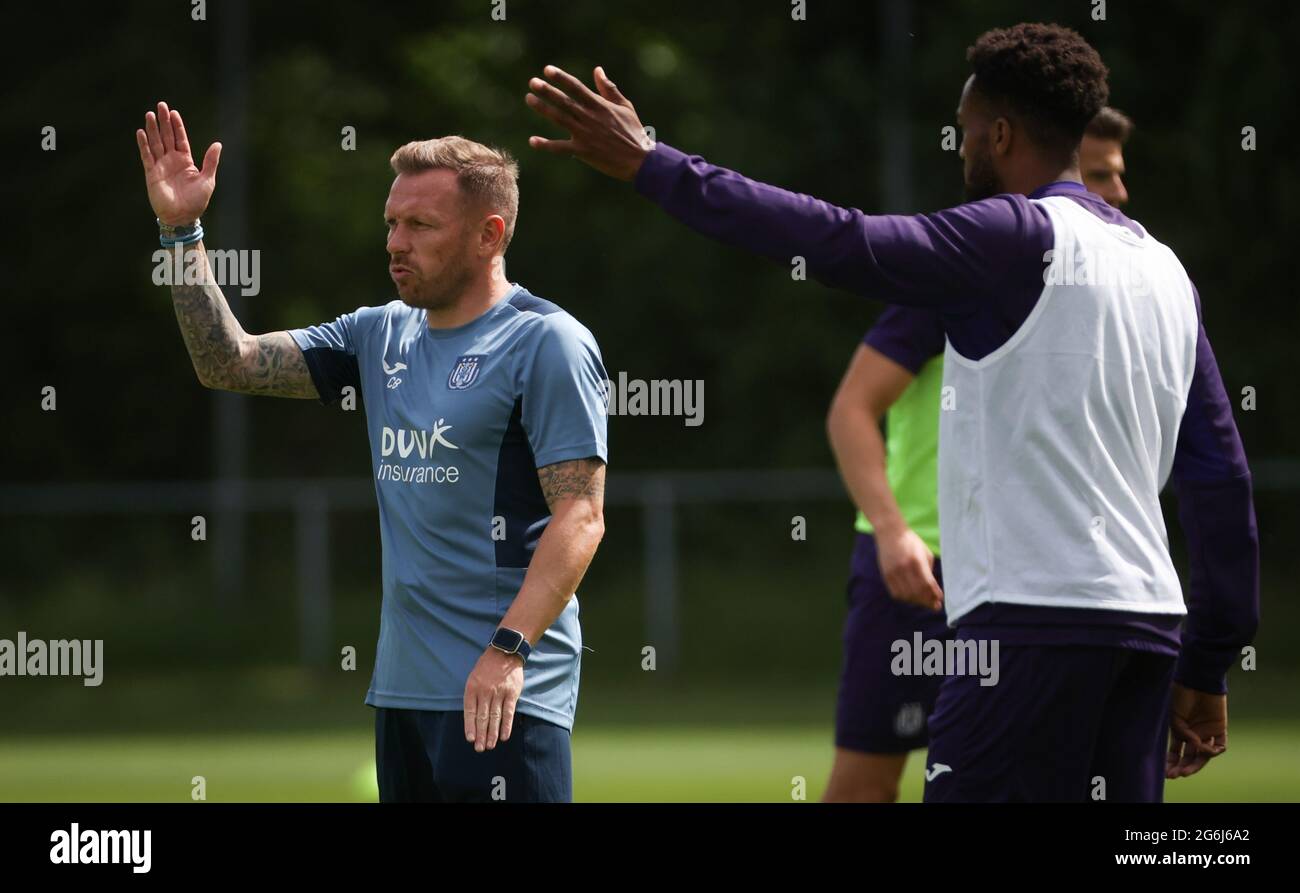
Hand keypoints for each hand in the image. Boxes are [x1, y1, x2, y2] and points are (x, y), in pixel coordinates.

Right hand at [135, 101, 221, 225]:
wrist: (183, 217)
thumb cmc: (197, 202)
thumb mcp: (208, 180)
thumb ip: (211, 161)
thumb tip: (218, 144)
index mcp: (186, 161)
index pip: (180, 139)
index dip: (177, 126)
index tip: (174, 112)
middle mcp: (172, 161)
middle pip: (166, 137)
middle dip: (164, 122)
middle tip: (161, 105)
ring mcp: (161, 166)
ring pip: (155, 143)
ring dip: (152, 129)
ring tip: (150, 114)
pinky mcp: (151, 173)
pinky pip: (147, 156)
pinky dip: (144, 144)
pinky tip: (141, 132)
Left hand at [463, 647, 524, 751]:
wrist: (505, 652)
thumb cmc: (487, 667)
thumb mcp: (474, 677)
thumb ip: (473, 696)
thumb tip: (472, 718)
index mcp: (472, 688)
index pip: (469, 711)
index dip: (470, 726)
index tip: (471, 739)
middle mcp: (485, 691)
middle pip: (482, 717)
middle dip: (481, 735)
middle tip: (480, 748)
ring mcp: (499, 692)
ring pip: (495, 717)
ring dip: (492, 733)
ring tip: (490, 745)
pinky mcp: (512, 693)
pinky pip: (508, 712)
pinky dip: (506, 725)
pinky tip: (504, 736)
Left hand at [526, 65, 652, 180]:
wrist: (639, 160)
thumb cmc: (634, 132)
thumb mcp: (625, 106)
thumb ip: (609, 89)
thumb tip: (597, 70)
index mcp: (599, 105)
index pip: (576, 87)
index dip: (561, 77)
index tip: (547, 70)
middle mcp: (589, 117)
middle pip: (564, 101)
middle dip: (547, 90)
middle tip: (532, 82)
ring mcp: (585, 134)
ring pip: (559, 118)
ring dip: (543, 108)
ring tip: (529, 99)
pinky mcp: (582, 151)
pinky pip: (560, 147)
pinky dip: (546, 145)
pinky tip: (532, 141)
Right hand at [875, 526, 942, 611]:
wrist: (890, 533)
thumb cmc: (911, 542)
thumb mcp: (925, 553)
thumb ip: (928, 571)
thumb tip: (932, 589)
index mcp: (917, 561)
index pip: (927, 583)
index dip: (935, 593)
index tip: (940, 599)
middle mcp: (904, 568)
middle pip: (917, 592)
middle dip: (928, 601)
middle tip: (935, 605)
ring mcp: (894, 572)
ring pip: (906, 595)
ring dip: (917, 601)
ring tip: (924, 601)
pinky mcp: (886, 575)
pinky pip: (896, 593)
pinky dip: (905, 598)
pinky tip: (912, 597)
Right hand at [1166, 683, 1227, 778]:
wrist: (1197, 680)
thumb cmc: (1181, 696)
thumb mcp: (1174, 717)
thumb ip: (1183, 734)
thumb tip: (1196, 748)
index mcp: (1180, 731)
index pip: (1176, 752)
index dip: (1171, 762)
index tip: (1166, 773)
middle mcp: (1193, 734)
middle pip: (1190, 756)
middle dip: (1183, 766)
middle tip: (1177, 775)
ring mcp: (1207, 732)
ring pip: (1204, 755)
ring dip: (1196, 763)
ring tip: (1188, 771)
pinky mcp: (1220, 728)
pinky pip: (1220, 745)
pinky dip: (1214, 750)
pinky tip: (1206, 750)